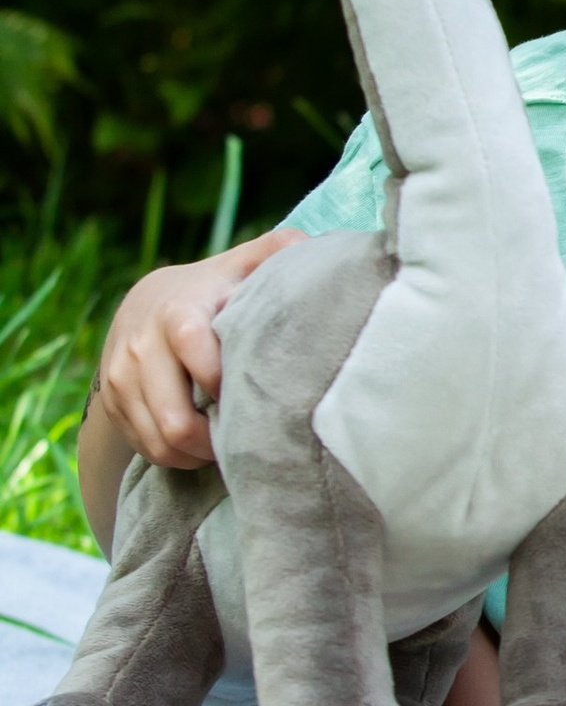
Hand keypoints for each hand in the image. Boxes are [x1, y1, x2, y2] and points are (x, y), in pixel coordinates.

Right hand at [90, 232, 289, 471]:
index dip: (228, 387)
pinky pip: (146, 448)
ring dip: (199, 455)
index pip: (199, 358)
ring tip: (230, 446)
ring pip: (161, 442)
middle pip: (176, 421)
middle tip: (250, 439)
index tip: (261, 399)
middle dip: (217, 441)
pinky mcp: (112, 403)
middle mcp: (142, 349)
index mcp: (178, 313)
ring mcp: (122, 379)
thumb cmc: (211, 289)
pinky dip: (177, 456)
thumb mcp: (242, 263)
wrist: (142, 304)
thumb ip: (277, 250)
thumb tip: (313, 249)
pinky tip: (203, 446)